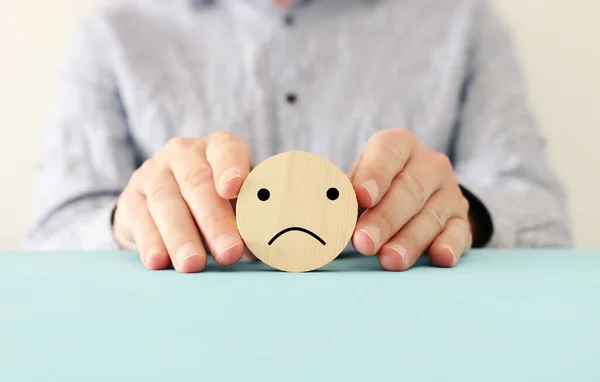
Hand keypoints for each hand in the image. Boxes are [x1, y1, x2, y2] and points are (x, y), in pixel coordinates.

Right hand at [112, 132, 254, 272]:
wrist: (165, 206)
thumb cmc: (217, 202)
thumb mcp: (237, 202)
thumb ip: (250, 217)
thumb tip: (262, 248)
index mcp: (219, 148)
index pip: (227, 150)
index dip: (231, 168)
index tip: (234, 189)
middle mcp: (184, 154)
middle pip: (198, 183)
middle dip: (214, 220)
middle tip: (229, 253)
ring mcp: (154, 173)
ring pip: (166, 202)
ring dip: (181, 236)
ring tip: (193, 265)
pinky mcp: (131, 198)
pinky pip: (140, 219)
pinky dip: (150, 242)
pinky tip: (159, 261)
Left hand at [349, 128, 472, 270]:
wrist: (420, 195)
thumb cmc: (377, 187)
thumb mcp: (358, 181)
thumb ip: (343, 193)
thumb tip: (322, 212)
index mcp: (398, 146)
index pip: (387, 153)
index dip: (373, 174)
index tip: (360, 196)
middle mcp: (428, 164)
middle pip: (408, 190)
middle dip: (384, 219)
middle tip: (363, 242)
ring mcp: (449, 192)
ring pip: (430, 216)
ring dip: (408, 241)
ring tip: (388, 260)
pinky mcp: (462, 220)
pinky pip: (459, 233)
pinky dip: (449, 246)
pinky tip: (439, 258)